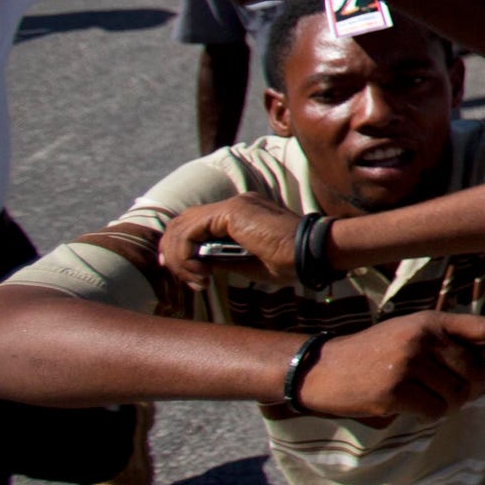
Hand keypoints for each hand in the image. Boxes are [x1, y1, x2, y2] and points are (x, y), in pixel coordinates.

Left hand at [158, 193, 302, 286]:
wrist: (310, 254)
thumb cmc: (288, 262)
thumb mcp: (246, 263)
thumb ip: (221, 258)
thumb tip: (197, 263)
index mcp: (240, 213)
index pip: (196, 223)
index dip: (181, 247)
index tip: (184, 272)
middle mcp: (234, 205)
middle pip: (183, 222)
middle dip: (174, 253)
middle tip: (185, 279)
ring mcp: (232, 206)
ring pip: (183, 227)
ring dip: (180, 257)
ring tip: (196, 280)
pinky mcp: (231, 212)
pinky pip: (191, 231)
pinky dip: (187, 254)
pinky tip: (200, 272)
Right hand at [295, 313, 484, 420]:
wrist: (324, 368)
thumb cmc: (376, 352)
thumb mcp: (412, 332)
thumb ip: (448, 339)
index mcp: (431, 321)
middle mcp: (423, 339)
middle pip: (476, 372)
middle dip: (472, 388)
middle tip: (456, 392)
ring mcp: (408, 365)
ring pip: (457, 396)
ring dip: (449, 403)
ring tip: (428, 398)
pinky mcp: (394, 392)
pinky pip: (435, 412)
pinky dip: (429, 415)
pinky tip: (411, 405)